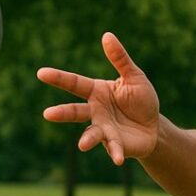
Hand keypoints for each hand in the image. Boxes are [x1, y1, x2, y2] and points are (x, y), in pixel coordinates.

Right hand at [37, 32, 159, 164]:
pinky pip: (114, 148)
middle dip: (62, 113)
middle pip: (75, 111)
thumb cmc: (141, 100)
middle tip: (47, 114)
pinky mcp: (115, 144)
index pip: (75, 83)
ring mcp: (104, 129)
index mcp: (97, 92)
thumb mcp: (134, 76)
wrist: (154, 127)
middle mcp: (96, 111)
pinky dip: (115, 153)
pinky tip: (118, 160)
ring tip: (82, 145)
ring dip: (87, 139)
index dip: (58, 78)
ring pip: (91, 133)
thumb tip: (107, 35)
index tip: (41, 73)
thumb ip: (120, 59)